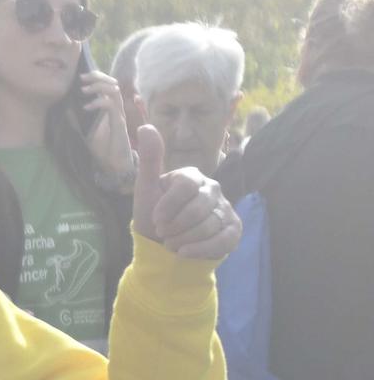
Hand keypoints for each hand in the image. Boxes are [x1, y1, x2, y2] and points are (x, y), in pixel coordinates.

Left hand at [80, 66, 134, 185]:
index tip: (80, 77)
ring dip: (98, 87)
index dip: (96, 77)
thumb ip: (77, 120)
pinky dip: (99, 102)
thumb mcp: (84, 131)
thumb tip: (65, 108)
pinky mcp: (120, 123)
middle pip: (112, 84)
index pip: (106, 85)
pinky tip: (86, 107)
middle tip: (82, 78)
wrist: (113, 164)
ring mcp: (119, 115)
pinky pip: (112, 106)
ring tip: (83, 90)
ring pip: (114, 91)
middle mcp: (115, 109)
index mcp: (108, 108)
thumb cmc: (102, 148)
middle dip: (97, 77)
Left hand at [131, 125, 241, 262]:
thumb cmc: (153, 215)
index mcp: (192, 176)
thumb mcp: (145, 189)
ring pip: (210, 225)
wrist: (163, 245)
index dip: (169, 205)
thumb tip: (146, 126)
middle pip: (199, 207)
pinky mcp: (234, 229)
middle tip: (163, 233)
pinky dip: (201, 249)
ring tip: (171, 243)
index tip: (155, 219)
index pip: (187, 186)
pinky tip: (184, 253)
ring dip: (185, 239)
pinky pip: (224, 239)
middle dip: (176, 225)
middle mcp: (213, 189)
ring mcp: (226, 208)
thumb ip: (150, 159)